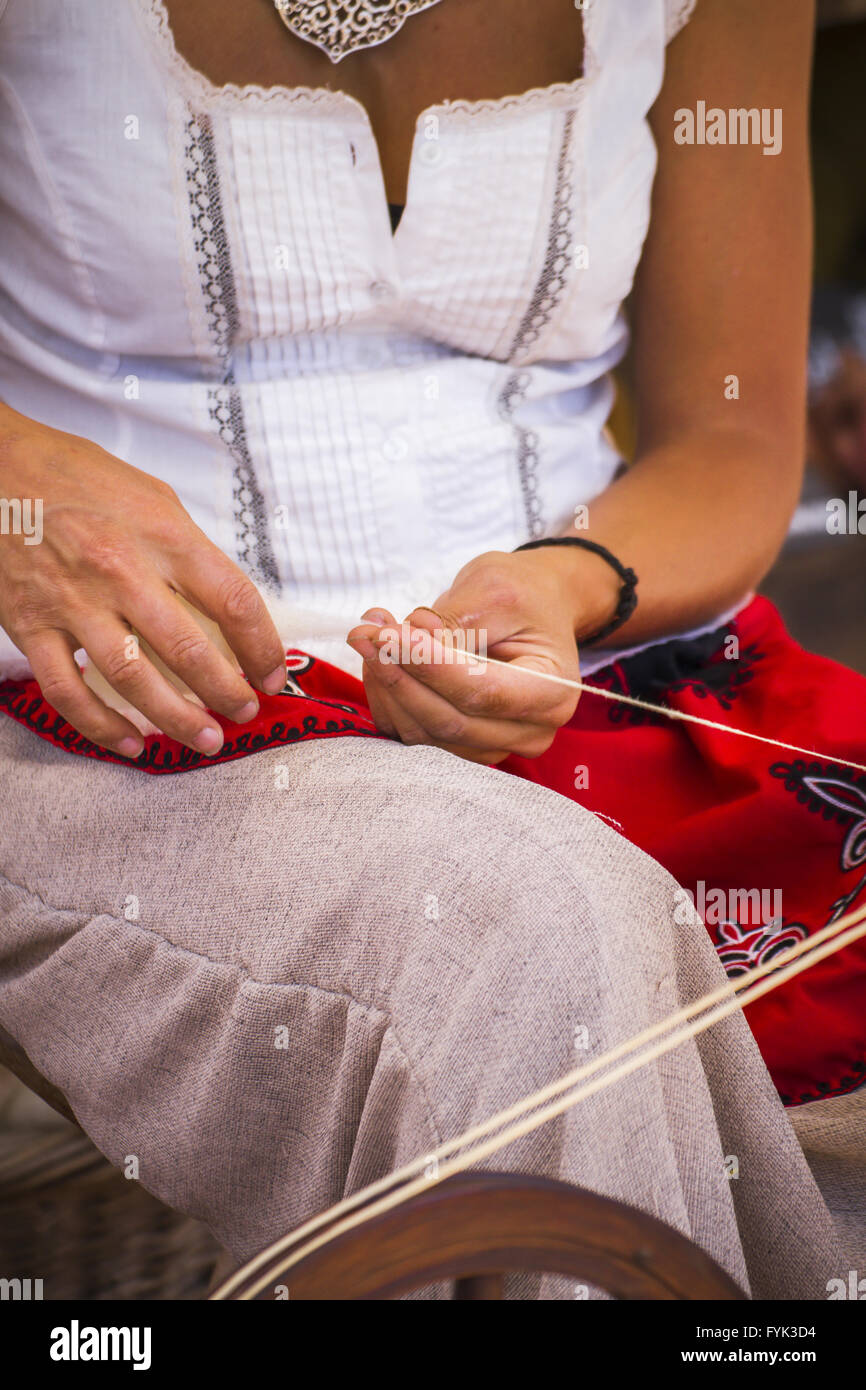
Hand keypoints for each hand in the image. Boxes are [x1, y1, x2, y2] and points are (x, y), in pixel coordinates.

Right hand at [0, 406, 286, 757]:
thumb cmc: (78, 477)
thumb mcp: (152, 498)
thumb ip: (189, 552)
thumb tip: (225, 608)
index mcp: (162, 535)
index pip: (232, 600)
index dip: (262, 646)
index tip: (273, 673)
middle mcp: (120, 570)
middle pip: (189, 649)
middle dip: (227, 692)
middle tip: (245, 712)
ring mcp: (72, 602)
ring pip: (132, 678)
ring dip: (175, 719)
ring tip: (205, 740)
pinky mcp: (30, 626)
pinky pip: (68, 691)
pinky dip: (101, 726)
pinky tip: (131, 744)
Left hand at [347, 547, 610, 764]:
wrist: (535, 609)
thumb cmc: (523, 595)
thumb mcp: (494, 590)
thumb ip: (451, 621)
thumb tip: (399, 642)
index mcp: (552, 692)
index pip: (481, 692)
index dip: (430, 667)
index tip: (389, 634)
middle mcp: (528, 732)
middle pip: (449, 720)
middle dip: (400, 674)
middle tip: (367, 631)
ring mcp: (493, 745)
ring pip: (423, 731)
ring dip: (387, 684)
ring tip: (371, 634)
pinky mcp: (459, 745)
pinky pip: (410, 732)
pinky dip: (387, 696)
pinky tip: (379, 658)